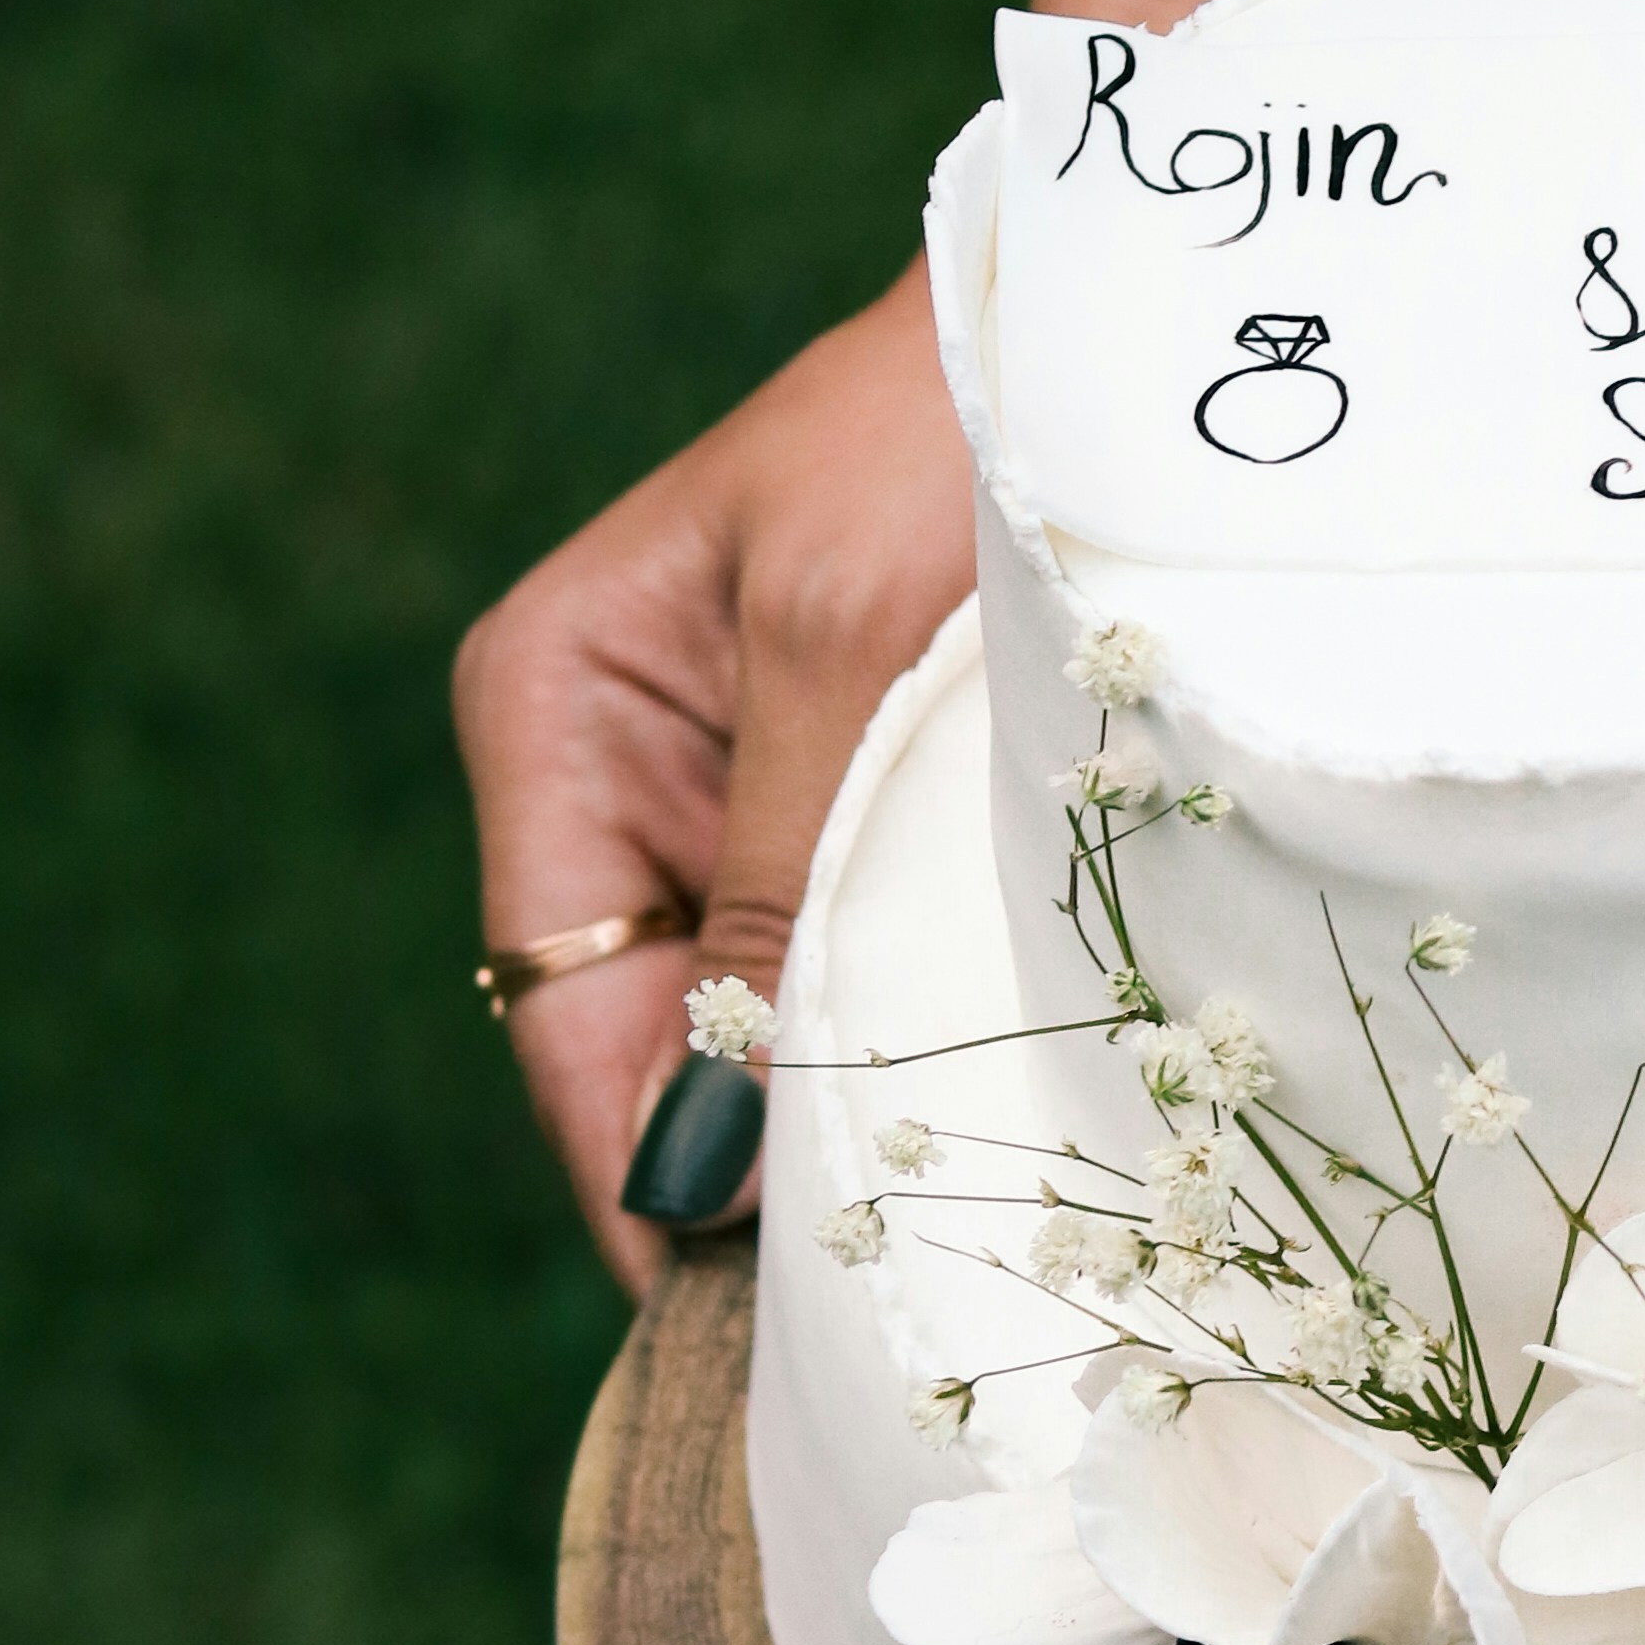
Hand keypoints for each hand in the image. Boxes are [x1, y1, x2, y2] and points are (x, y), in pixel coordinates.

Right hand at [453, 265, 970, 1287]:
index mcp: (554, 708)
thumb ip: (778, 892)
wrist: (1089, 334)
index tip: (743, 1310)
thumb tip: (706, 1148)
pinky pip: (845, 956)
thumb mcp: (847, 654)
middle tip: (869, 1290)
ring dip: (840, 1095)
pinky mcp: (840, 801)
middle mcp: (614, 768)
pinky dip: (902, 1023)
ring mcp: (726, 793)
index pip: (566, 1004)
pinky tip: (981, 1108)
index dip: (643, 1162)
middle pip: (649, 1037)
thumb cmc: (940, 436)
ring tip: (942, 1219)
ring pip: (753, 1015)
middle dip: (746, 1152)